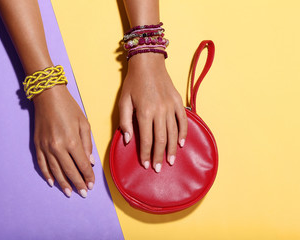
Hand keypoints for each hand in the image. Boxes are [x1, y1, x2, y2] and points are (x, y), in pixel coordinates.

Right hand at [33, 85, 94, 197]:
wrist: (48, 96)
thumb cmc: (69, 108)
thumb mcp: (84, 123)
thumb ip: (87, 144)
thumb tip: (90, 162)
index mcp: (72, 141)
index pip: (82, 164)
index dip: (88, 176)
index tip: (92, 184)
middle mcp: (58, 147)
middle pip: (70, 171)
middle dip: (78, 183)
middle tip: (84, 193)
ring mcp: (46, 147)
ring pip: (56, 171)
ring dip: (63, 183)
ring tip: (70, 193)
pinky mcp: (37, 145)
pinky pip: (42, 164)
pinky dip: (47, 174)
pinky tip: (52, 182)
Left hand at [118, 53, 187, 171]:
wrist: (148, 63)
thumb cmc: (133, 83)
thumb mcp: (123, 101)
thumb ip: (125, 121)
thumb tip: (129, 140)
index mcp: (145, 112)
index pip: (146, 140)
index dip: (146, 154)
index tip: (146, 165)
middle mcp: (160, 111)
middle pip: (161, 140)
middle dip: (159, 156)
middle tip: (158, 169)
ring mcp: (171, 107)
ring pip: (173, 133)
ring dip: (172, 149)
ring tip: (170, 161)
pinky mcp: (178, 102)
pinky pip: (183, 121)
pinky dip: (183, 134)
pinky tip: (181, 144)